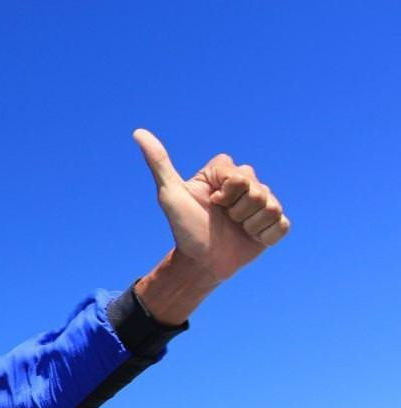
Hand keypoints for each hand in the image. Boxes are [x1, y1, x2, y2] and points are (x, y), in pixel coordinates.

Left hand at [134, 129, 289, 285]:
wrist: (200, 262)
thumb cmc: (184, 228)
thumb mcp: (169, 195)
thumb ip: (159, 162)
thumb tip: (138, 132)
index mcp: (226, 172)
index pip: (240, 175)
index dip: (226, 193)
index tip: (210, 202)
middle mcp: (247, 183)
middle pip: (258, 190)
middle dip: (238, 210)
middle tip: (223, 218)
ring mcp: (263, 203)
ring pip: (271, 208)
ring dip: (250, 224)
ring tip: (235, 229)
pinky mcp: (275, 223)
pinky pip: (281, 226)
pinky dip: (264, 236)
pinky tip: (249, 238)